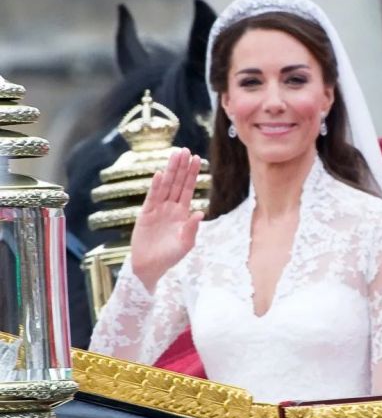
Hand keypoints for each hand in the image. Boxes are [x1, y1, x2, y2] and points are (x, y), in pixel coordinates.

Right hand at [130, 148, 204, 292]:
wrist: (149, 267)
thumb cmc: (170, 257)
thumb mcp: (185, 244)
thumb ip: (192, 229)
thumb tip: (201, 212)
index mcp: (182, 212)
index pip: (188, 188)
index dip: (192, 174)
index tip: (198, 158)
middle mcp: (171, 207)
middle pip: (178, 182)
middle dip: (182, 166)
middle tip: (186, 150)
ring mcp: (158, 209)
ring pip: (166, 186)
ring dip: (170, 170)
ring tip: (175, 155)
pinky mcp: (145, 214)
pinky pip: (152, 197)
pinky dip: (156, 186)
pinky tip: (159, 174)